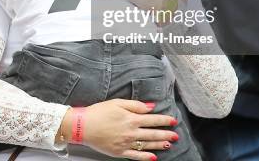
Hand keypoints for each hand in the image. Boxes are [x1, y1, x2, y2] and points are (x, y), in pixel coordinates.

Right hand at [60, 99, 177, 159]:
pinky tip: (153, 158)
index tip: (173, 121)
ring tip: (169, 144)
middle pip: (153, 134)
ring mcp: (126, 144)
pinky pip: (135, 156)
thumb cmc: (98, 112)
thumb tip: (151, 107)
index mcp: (131, 118)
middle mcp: (131, 132)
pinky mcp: (119, 152)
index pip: (153, 120)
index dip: (165, 120)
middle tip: (176, 135)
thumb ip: (135, 105)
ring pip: (147, 145)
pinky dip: (145, 157)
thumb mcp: (117, 103)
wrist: (82, 126)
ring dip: (159, 145)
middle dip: (166, 134)